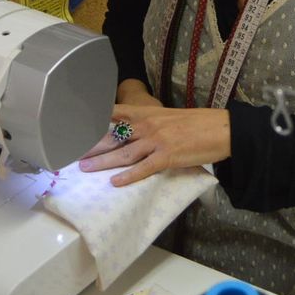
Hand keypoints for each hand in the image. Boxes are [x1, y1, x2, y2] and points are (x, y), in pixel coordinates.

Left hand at [79, 103, 230, 186]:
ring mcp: (156, 141)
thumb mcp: (168, 117)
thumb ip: (149, 123)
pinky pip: (143, 168)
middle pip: (113, 136)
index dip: (95, 120)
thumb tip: (133, 133)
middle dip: (92, 145)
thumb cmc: (196, 123)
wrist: (221, 129)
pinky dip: (128, 176)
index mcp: (147, 113)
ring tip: (86, 168)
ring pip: (123, 153)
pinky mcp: (167, 156)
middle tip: (73, 153)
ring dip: (102, 162)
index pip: (114, 113)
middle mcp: (148, 125)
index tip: (77, 127)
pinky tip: (115, 182)